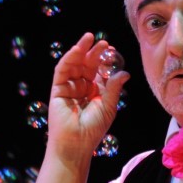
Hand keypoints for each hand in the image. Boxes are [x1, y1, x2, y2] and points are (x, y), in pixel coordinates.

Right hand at [47, 32, 129, 159]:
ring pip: (74, 65)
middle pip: (86, 65)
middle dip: (94, 53)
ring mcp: (68, 88)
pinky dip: (69, 58)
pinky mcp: (57, 89)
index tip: (112, 50)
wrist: (76, 144)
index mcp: (94, 92)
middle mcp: (80, 88)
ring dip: (81, 50)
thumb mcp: (109, 107)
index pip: (98, 71)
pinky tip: (77, 50)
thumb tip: (125, 73)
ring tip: (89, 38)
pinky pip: (62, 71)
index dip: (104, 60)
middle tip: (104, 43)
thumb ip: (114, 88)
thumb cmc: (93, 130)